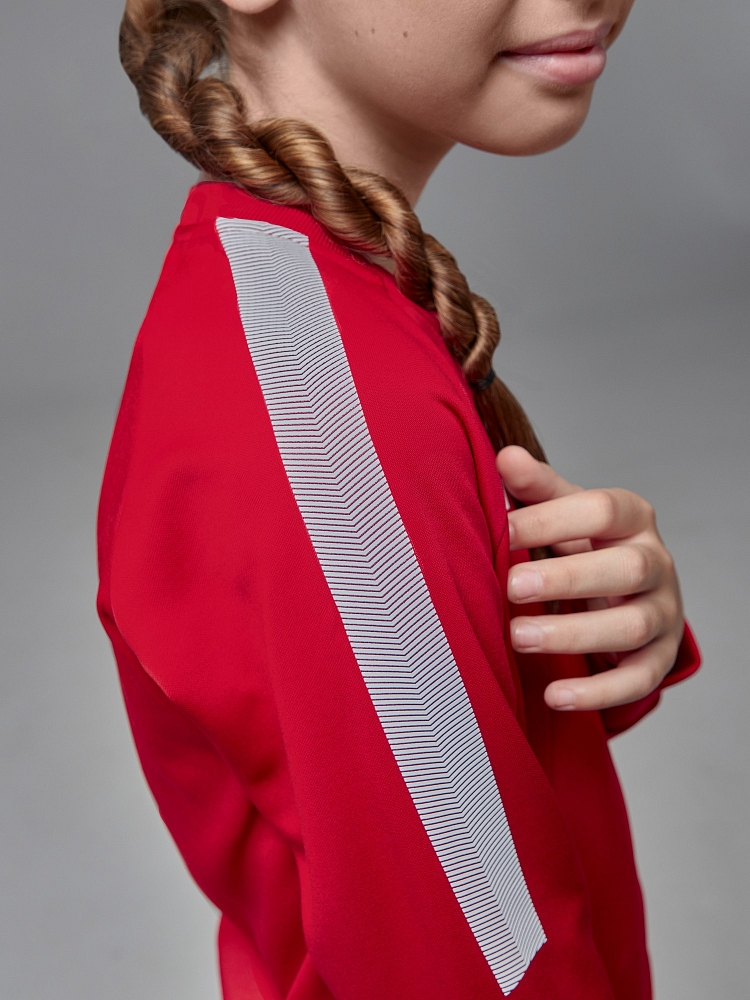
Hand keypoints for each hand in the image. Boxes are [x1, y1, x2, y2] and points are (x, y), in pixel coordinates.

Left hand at [497, 446, 684, 712]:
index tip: (501, 531)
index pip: (601, 510)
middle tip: (512, 587)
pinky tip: (555, 696)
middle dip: (568, 578)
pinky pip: (637, 679)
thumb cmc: (586, 545)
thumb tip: (505, 458)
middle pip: (627, 569)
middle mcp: (655, 563)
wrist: (626, 592)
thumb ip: (535, 489)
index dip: (551, 519)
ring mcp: (662, 612)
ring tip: (519, 637)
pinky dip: (598, 692)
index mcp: (632, 519)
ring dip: (574, 634)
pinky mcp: (657, 658)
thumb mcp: (563, 514)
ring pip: (631, 627)